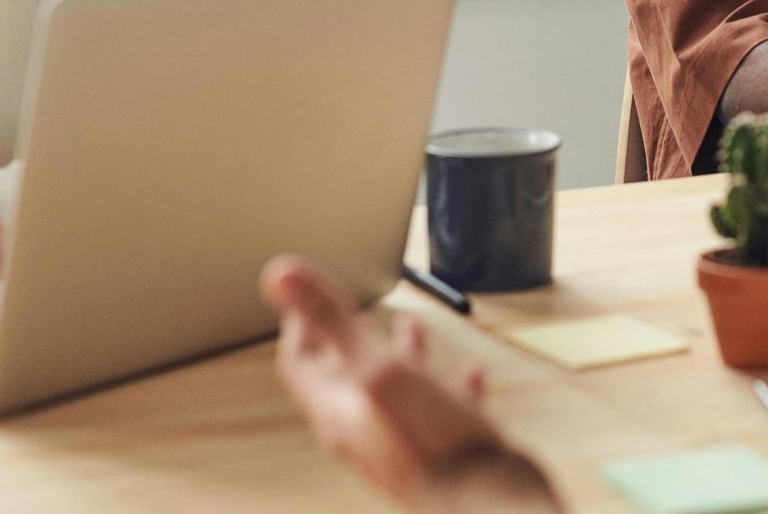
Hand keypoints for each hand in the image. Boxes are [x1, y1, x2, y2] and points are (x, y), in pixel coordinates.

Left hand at [260, 257, 558, 511]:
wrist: (487, 502)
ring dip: (398, 352)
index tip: (304, 295)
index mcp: (339, 410)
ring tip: (410, 326)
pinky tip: (465, 372)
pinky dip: (445, 382)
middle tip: (350, 305)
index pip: (300, 362)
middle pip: (344, 374)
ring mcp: (402, 440)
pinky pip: (439, 408)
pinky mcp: (440, 449)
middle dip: (347, 333)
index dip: (298, 323)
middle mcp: (364, 428)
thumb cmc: (431, 443)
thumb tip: (280, 276)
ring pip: (394, 389)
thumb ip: (331, 321)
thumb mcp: (376, 369)